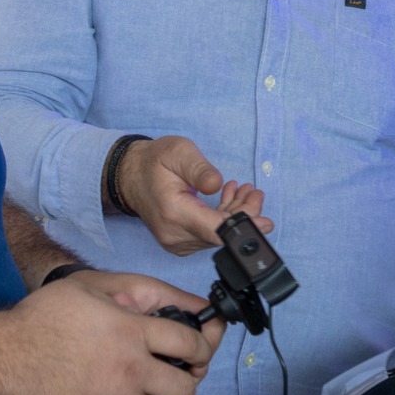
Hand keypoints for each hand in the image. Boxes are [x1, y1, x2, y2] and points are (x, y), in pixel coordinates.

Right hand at [0, 274, 216, 394]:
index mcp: (130, 332)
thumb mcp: (86, 288)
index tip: (201, 345)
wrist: (5, 364)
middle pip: (186, 385)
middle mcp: (130, 370)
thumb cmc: (41, 322)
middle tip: (181, 370)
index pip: (190, 341)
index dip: (204, 342)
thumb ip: (131, 291)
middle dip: (189, 377)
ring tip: (150, 386)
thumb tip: (168, 302)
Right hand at [116, 135, 274, 255]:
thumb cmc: (154, 161)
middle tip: (255, 193)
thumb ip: (199, 169)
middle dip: (243, 215)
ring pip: (215, 236)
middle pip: (219, 234)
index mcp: (174, 212)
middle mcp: (174, 234)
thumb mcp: (178, 153)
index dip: (241, 228)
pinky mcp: (179, 241)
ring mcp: (176, 242)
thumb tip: (217, 184)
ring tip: (244, 191)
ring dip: (234, 215)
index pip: (214, 230)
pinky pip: (207, 235)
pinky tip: (229, 199)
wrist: (130, 175)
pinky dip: (221, 219)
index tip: (264, 223)